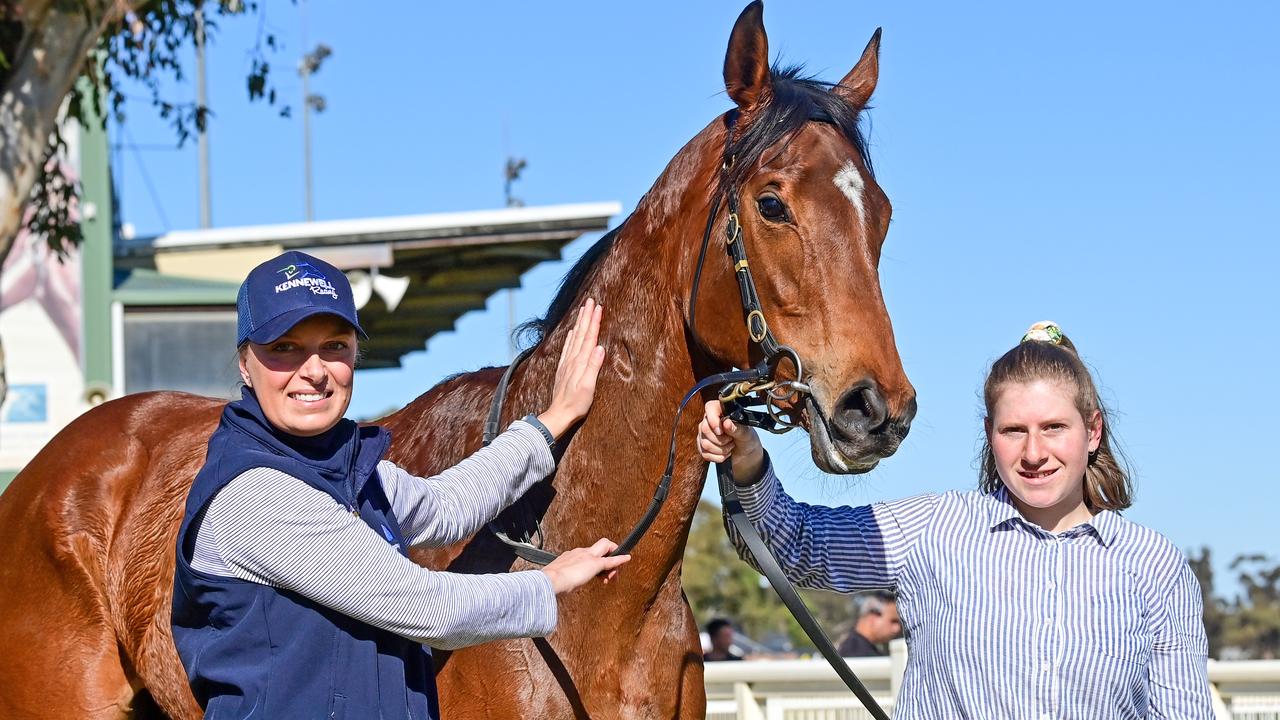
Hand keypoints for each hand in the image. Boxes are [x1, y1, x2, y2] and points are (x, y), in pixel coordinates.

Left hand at [538, 298, 605, 438]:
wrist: (559, 414)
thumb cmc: (576, 403)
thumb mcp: (588, 387)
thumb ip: (593, 366)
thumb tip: (599, 347)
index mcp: (580, 362)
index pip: (589, 337)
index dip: (594, 321)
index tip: (598, 307)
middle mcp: (572, 359)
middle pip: (581, 333)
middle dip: (586, 316)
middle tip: (590, 300)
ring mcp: (567, 363)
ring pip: (574, 337)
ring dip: (580, 322)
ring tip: (583, 310)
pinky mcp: (564, 368)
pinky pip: (568, 347)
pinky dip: (571, 336)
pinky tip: (572, 331)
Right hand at [540, 538, 630, 593]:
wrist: (549, 580)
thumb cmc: (549, 582)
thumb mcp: (554, 579)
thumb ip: (558, 581)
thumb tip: (555, 589)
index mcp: (569, 556)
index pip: (587, 554)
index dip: (594, 560)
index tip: (596, 573)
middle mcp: (580, 552)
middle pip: (600, 547)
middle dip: (608, 555)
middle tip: (608, 574)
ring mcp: (588, 557)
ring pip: (606, 551)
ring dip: (613, 562)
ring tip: (612, 577)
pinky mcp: (595, 564)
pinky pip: (611, 561)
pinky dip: (620, 560)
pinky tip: (627, 558)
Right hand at [697, 400, 764, 483]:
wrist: (745, 453)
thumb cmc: (747, 439)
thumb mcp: (746, 434)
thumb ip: (737, 428)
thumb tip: (727, 423)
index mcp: (721, 411)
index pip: (710, 408)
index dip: (713, 420)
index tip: (721, 431)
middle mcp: (709, 420)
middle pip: (705, 428)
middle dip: (720, 440)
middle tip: (731, 440)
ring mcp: (704, 434)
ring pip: (705, 443)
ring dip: (721, 450)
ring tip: (730, 446)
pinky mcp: (702, 446)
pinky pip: (704, 453)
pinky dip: (718, 457)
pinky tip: (725, 453)